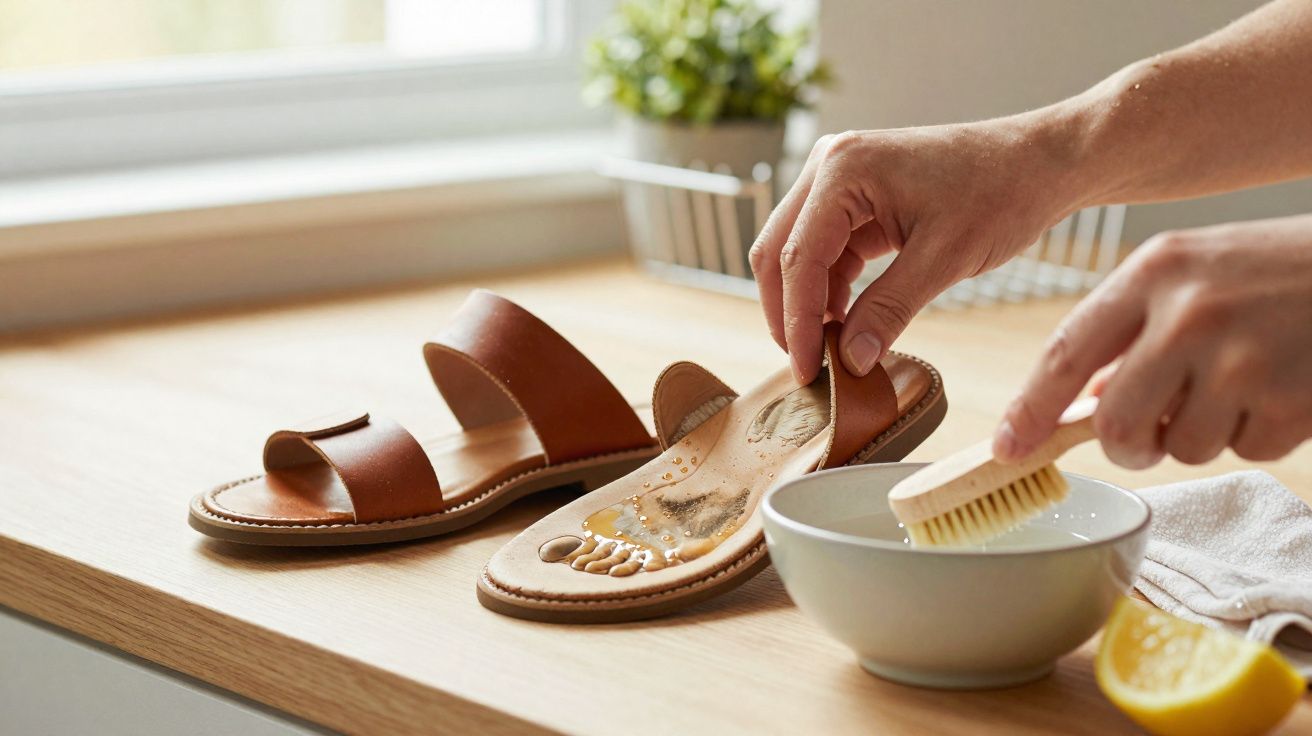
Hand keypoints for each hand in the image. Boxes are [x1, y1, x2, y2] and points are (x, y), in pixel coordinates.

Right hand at [749, 118, 1079, 383]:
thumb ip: (889, 309)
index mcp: (844, 169)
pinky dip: (830, 290)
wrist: (1041, 162)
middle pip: (778, 251)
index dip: (797, 321)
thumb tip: (850, 361)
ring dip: (807, 304)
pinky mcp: (855, 197)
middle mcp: (829, 164)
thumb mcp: (946, 258)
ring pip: (795, 253)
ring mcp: (839, 178)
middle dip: (788, 313)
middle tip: (808, 368)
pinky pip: (825, 250)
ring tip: (830, 352)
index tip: (808, 371)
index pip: (798, 257)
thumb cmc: (1002, 193)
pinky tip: (846, 325)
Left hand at [995, 214, 1311, 467]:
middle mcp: (1189, 313)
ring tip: (1243, 380)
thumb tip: (1084, 402)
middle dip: (1128, 442)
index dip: (1030, 408)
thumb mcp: (1195, 273)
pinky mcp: (1290, 400)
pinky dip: (1257, 434)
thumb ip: (1133, 329)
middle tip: (1150, 431)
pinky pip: (1242, 451)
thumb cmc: (1279, 272)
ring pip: (1179, 447)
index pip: (1067, 350)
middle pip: (1115, 424)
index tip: (1008, 447)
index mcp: (1154, 271)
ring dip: (1202, 433)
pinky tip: (1283, 387)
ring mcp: (1242, 359)